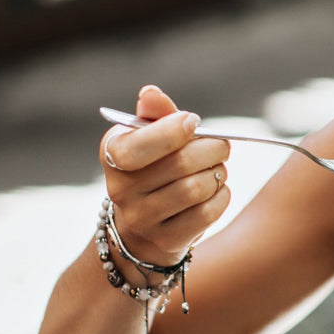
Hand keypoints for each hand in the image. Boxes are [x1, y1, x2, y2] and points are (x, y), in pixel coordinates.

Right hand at [100, 85, 230, 265]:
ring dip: (218, 173)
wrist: (143, 227)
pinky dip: (221, 196)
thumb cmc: (153, 168)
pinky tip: (216, 190)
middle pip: (181, 164)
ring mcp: (141, 219)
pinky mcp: (165, 240)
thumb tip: (151, 93)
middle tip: (221, 146)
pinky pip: (207, 213)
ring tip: (217, 168)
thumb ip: (155, 115)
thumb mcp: (148, 137)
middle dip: (212, 149)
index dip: (172, 130)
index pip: (140, 144)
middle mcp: (120, 189)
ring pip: (196, 189)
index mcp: (112, 154)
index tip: (193, 122)